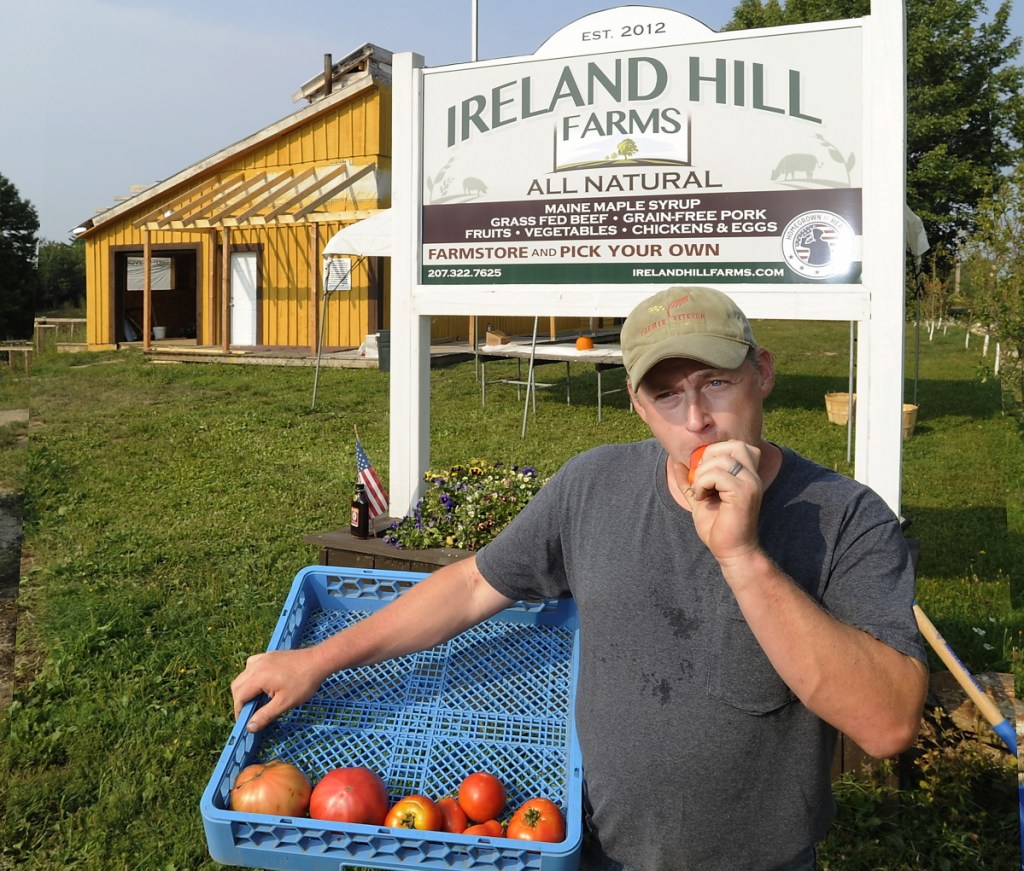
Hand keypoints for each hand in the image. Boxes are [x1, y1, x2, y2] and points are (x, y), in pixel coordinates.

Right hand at [230, 647, 326, 732]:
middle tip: (251, 711)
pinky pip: (252, 665)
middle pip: (237, 685)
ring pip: (243, 674)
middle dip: (240, 700)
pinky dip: (252, 675)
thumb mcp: (285, 703)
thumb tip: (249, 727)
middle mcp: (255, 665)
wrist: (318, 661)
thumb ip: (265, 715)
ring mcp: (262, 658)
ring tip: (257, 698)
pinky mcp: (269, 655)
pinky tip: (263, 682)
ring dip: (245, 687)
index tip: (245, 721)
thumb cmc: (303, 683)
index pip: (239, 697)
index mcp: (257, 678)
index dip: (239, 711)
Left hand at [682, 440, 762, 563]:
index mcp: (747, 475)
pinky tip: (702, 498)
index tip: (704, 473)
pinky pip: (717, 475)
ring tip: (700, 491)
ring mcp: (751, 483)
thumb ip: (690, 479)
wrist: (730, 550)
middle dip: (709, 458)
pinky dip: (703, 484)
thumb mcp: (700, 497)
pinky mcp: (744, 493)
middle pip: (733, 446)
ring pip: (722, 460)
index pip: (737, 445)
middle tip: (701, 479)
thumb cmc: (717, 526)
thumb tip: (676, 462)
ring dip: (702, 474)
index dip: (716, 452)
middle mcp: (753, 476)